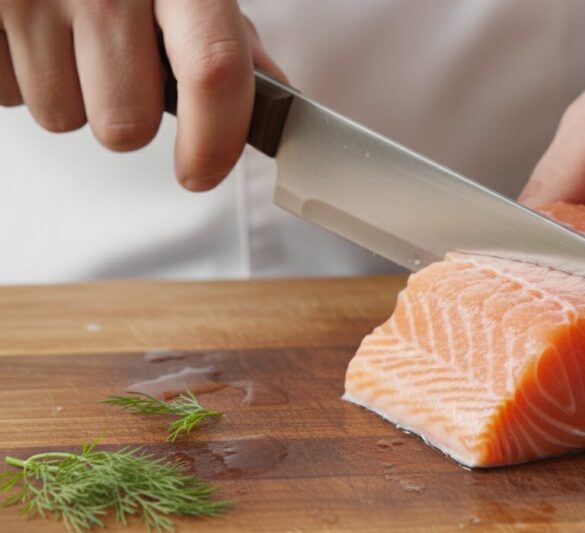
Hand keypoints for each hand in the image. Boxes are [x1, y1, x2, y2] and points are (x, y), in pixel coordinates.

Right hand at [0, 0, 285, 190]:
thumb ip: (226, 37)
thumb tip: (280, 97)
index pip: (213, 69)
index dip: (215, 138)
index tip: (202, 173)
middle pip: (125, 124)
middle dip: (126, 116)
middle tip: (117, 70)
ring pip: (61, 116)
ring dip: (70, 96)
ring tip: (66, 38)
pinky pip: (6, 93)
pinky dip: (18, 74)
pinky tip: (30, 31)